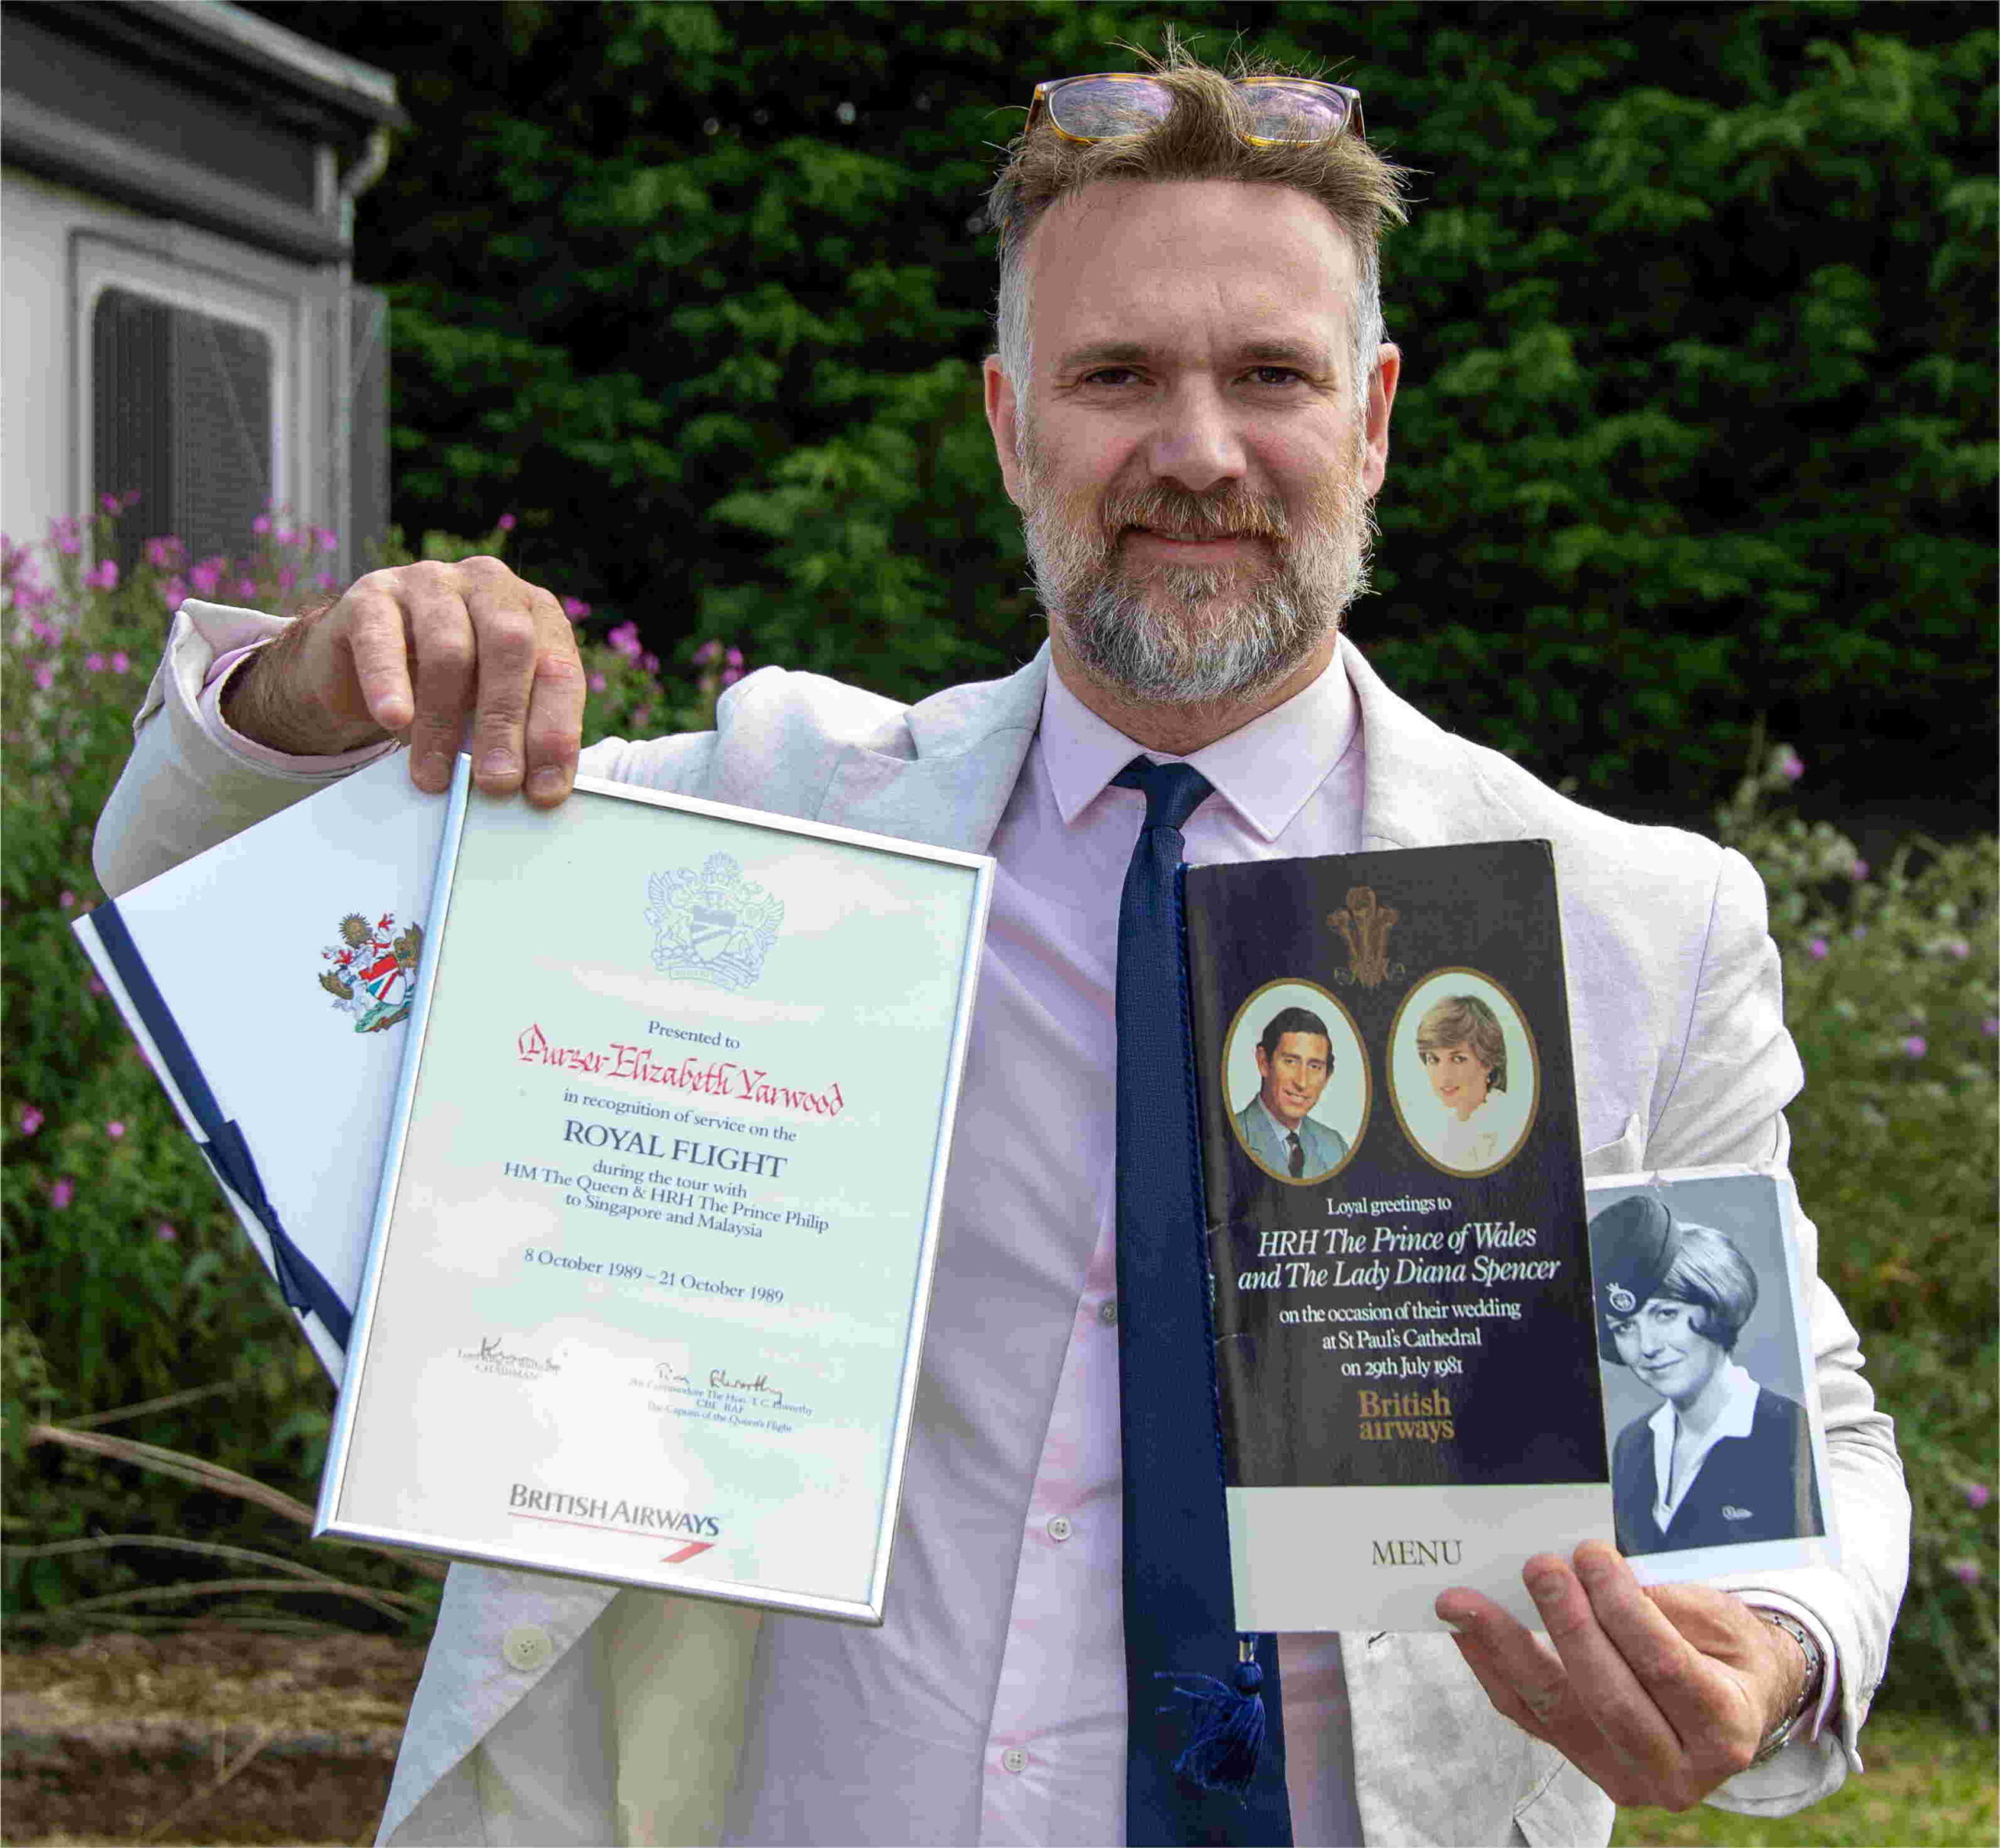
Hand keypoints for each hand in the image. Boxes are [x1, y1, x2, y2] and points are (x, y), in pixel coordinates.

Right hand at [221, 557, 586, 804]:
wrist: (360, 661)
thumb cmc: (445, 687)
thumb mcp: (490, 707)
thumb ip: (518, 734)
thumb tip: (537, 790)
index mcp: (536, 611)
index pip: (559, 667)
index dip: (554, 731)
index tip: (543, 790)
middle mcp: (490, 585)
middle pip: (510, 647)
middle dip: (505, 723)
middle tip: (496, 783)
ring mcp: (430, 582)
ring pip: (448, 648)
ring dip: (444, 721)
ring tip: (436, 775)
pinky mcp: (372, 595)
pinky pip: (381, 638)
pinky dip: (389, 684)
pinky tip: (394, 720)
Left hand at [1436, 1541, 1807, 1812]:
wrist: (1733, 1704)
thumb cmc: (1727, 1651)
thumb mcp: (1721, 1621)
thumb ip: (1665, 1605)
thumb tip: (1591, 1573)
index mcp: (1724, 1729)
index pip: (1665, 1667)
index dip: (1624, 1609)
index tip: (1591, 1554)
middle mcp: (1676, 1771)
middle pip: (1608, 1698)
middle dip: (1567, 1625)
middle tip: (1539, 1567)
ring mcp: (1624, 1776)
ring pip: (1556, 1712)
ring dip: (1505, 1649)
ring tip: (1462, 1603)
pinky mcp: (1582, 1763)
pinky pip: (1529, 1716)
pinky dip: (1493, 1668)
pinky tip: (1465, 1630)